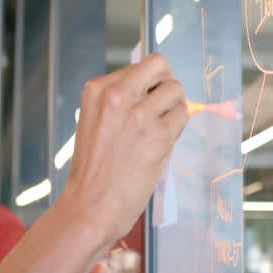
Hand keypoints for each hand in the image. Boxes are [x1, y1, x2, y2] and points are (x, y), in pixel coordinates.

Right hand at [58, 54, 188, 248]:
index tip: (146, 102)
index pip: (139, 66)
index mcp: (97, 90)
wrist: (90, 207)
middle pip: (160, 65)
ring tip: (159, 130)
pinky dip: (178, 128)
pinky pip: (183, 115)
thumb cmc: (94, 171)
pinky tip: (161, 144)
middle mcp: (116, 95)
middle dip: (166, 84)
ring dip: (174, 108)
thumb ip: (122, 102)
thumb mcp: (96, 122)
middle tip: (161, 107)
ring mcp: (139, 114)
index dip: (148, 84)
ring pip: (176, 89)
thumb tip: (158, 89)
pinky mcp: (158, 135)